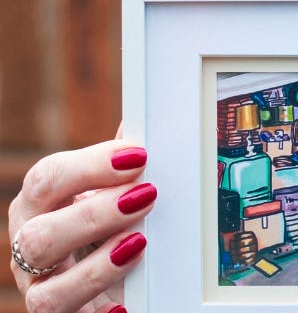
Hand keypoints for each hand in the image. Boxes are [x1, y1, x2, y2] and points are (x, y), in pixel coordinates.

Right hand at [8, 140, 155, 312]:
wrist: (99, 279)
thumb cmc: (100, 224)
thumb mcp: (109, 190)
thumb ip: (122, 164)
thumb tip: (143, 123)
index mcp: (40, 204)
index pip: (48, 179)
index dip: (90, 166)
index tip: (137, 156)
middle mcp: (30, 247)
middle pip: (42, 233)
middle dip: (95, 214)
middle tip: (146, 196)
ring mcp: (40, 287)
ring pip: (49, 289)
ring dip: (96, 267)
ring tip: (139, 244)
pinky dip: (99, 311)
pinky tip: (124, 304)